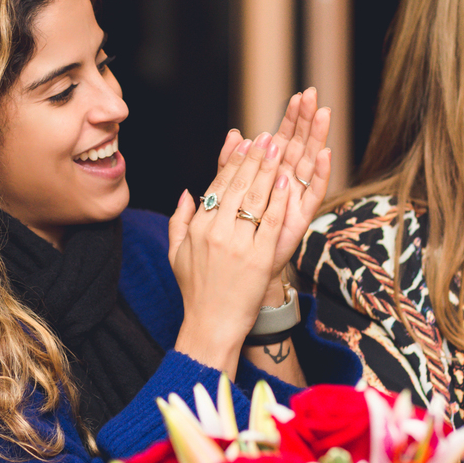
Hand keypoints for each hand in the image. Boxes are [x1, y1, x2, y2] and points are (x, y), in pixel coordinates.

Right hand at [169, 131, 291, 374]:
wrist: (211, 325)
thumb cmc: (196, 292)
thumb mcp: (176, 254)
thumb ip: (179, 220)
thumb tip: (187, 192)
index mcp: (197, 228)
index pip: (217, 186)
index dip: (232, 162)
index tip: (244, 142)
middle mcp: (216, 232)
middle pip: (237, 186)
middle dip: (253, 158)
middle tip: (265, 137)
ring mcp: (238, 244)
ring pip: (255, 198)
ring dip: (268, 170)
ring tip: (278, 147)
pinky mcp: (260, 258)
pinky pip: (272, 222)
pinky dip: (279, 200)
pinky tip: (286, 181)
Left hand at [217, 89, 331, 281]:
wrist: (241, 273)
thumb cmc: (236, 235)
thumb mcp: (229, 194)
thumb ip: (230, 164)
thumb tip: (235, 133)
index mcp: (271, 175)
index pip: (284, 140)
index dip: (292, 118)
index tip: (298, 95)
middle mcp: (288, 183)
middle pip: (300, 145)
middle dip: (306, 120)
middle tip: (313, 94)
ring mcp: (296, 199)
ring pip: (310, 162)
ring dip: (317, 138)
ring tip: (323, 113)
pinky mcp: (302, 216)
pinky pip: (314, 192)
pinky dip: (321, 173)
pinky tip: (325, 153)